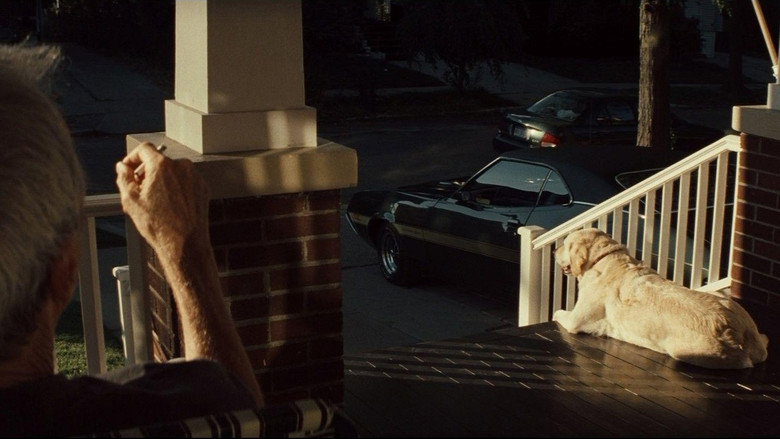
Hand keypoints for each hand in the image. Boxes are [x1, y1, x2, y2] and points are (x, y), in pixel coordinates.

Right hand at [116, 142, 208, 256]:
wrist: (186, 243)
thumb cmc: (159, 225)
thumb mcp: (131, 201)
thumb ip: (124, 178)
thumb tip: (122, 167)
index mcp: (163, 165)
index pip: (144, 149)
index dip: (132, 158)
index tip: (128, 169)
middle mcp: (182, 166)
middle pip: (158, 161)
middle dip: (146, 173)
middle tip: (138, 191)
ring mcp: (195, 177)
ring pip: (173, 172)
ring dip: (161, 181)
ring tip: (154, 203)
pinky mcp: (203, 188)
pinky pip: (185, 182)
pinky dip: (175, 188)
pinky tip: (169, 206)